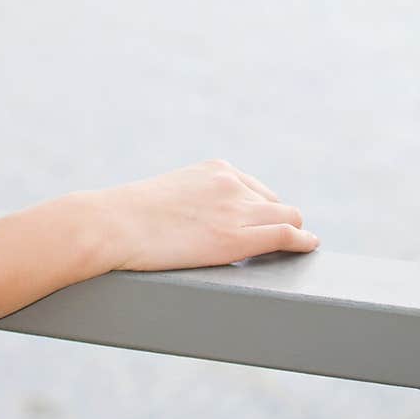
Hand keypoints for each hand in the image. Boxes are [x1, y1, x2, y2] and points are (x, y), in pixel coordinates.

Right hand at [76, 158, 320, 272]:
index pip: (257, 190)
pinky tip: (309, 246)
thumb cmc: (128, 217)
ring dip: (293, 234)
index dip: (264, 212)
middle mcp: (230, 183)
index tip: (267, 227)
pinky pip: (285, 236)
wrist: (111, 224)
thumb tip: (197, 222)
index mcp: (215, 169)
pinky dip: (302, 241)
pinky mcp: (235, 239)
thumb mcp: (170, 195)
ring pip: (287, 218)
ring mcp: (234, 209)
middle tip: (280, 244)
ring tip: (296, 249)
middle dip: (280, 223)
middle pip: (276, 204)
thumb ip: (194, 200)